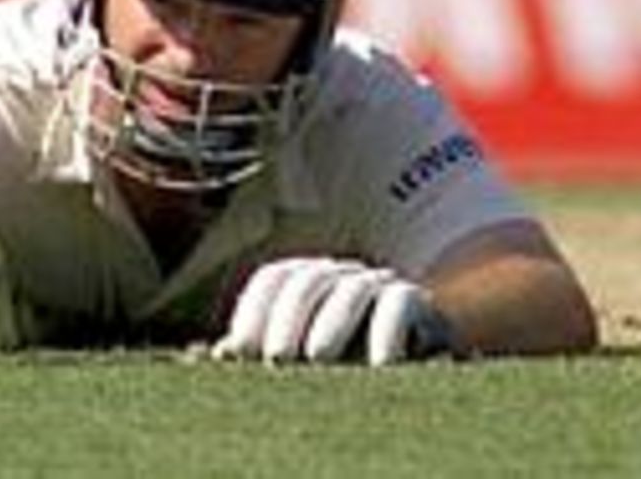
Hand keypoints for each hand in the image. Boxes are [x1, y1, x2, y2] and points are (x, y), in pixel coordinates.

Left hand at [211, 257, 453, 365]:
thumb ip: (266, 353)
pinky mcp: (418, 301)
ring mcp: (379, 283)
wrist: (422, 361)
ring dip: (333, 323)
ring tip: (317, 360)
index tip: (239, 353)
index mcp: (308, 280)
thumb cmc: (348, 365)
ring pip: (351, 289)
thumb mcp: (303, 362)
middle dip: (286, 319)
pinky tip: (379, 366)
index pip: (275, 279)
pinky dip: (387, 332)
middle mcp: (340, 274)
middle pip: (307, 280)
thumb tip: (218, 354)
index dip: (254, 310)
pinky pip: (399, 302)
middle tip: (275, 361)